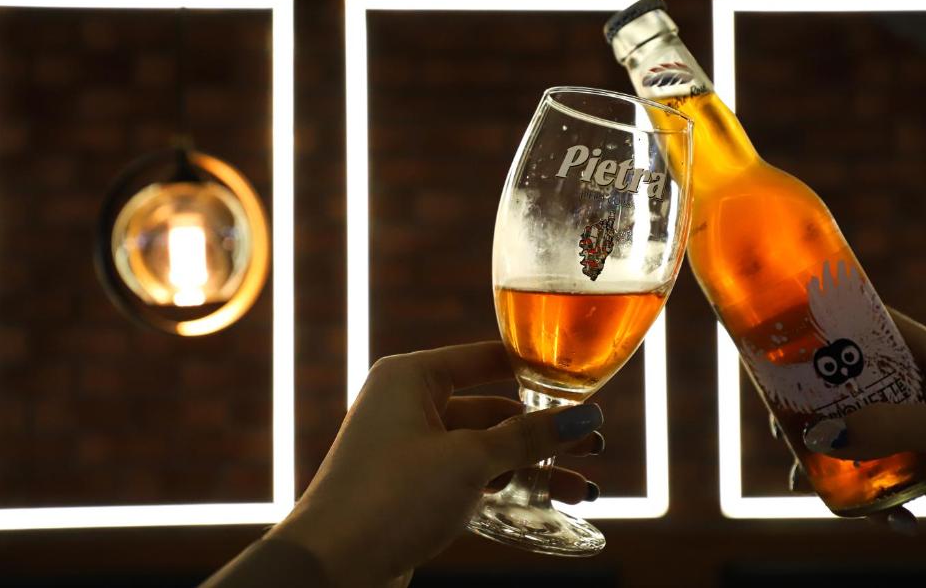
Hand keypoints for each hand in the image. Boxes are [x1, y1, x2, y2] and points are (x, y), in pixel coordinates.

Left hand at [269, 342, 604, 585]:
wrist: (332, 567)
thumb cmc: (391, 497)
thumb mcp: (469, 461)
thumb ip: (528, 437)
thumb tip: (583, 416)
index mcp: (411, 377)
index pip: (484, 359)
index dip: (534, 369)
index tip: (581, 380)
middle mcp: (407, 405)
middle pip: (490, 409)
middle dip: (542, 430)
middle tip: (593, 443)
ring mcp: (409, 449)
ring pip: (484, 450)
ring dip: (531, 467)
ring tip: (584, 487)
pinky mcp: (412, 490)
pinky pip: (469, 479)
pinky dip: (505, 489)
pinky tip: (547, 505)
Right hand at [802, 308, 925, 541]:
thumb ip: (895, 424)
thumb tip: (822, 435)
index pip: (870, 321)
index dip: (824, 320)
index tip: (779, 332)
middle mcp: (916, 387)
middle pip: (842, 377)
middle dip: (805, 400)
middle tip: (780, 422)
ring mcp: (911, 428)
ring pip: (845, 426)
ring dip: (819, 453)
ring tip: (804, 478)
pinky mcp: (911, 467)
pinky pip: (863, 471)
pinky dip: (850, 491)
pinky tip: (859, 511)